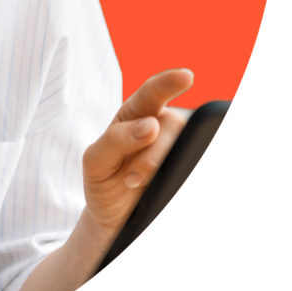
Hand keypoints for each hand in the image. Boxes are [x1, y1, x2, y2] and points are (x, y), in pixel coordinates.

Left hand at [82, 68, 194, 238]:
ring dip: (162, 165)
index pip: (151, 93)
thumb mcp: (96, 160)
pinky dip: (182, 174)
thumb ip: (116, 139)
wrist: (113, 214)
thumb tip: (151, 124)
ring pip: (187, 143)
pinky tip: (161, 187)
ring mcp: (177, 147)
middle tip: (133, 178)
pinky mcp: (188, 168)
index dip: (168, 83)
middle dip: (154, 151)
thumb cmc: (103, 178)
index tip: (185, 76)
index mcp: (133, 115)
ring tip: (136, 183)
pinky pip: (195, 164)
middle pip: (173, 123)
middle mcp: (159, 126)